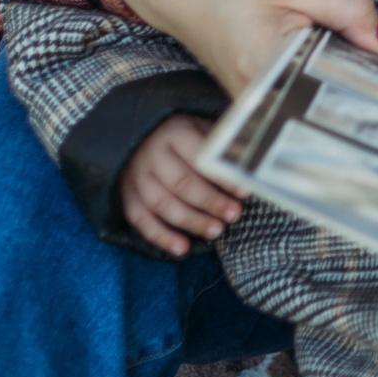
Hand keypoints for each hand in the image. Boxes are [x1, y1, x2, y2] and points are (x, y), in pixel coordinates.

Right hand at [112, 0, 377, 94]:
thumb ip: (348, 8)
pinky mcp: (266, 102)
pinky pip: (313, 94)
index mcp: (270, 70)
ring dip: (361, 74)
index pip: (344, 84)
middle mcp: (265, 101)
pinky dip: (338, 76)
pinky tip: (360, 58)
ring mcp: (263, 107)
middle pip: (340, 98)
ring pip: (328, 98)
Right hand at [121, 114, 243, 257]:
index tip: (244, 191)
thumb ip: (220, 143)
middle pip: (182, 183)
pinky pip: (140, 219)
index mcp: (174, 132)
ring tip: (216, 231)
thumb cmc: (182, 135)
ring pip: (162, 203)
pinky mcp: (126, 194)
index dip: (222, 176)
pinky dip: (160, 236)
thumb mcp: (200, 127)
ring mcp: (136, 175)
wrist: (140, 136)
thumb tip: (251, 161)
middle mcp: (151, 153)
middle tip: (234, 215)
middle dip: (210, 202)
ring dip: (191, 221)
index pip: (200, 157)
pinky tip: (181, 248)